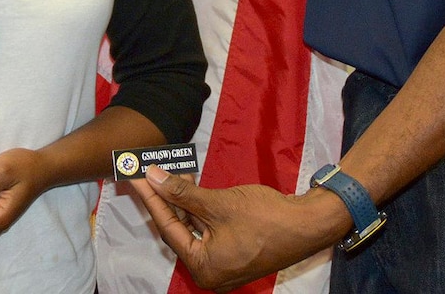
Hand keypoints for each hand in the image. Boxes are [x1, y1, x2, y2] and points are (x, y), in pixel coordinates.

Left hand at [128, 166, 339, 291]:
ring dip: (180, 200)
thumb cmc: (265, 218)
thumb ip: (181, 193)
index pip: (168, 228)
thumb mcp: (217, 204)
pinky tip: (188, 185)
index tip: (135, 177)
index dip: (150, 198)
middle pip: (178, 229)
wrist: (309, 224)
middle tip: (146, 172)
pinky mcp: (234, 252)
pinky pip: (207, 229)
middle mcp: (211, 272)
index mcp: (203, 268)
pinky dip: (197, 208)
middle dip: (163, 198)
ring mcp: (223, 264)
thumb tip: (152, 177)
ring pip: (193, 227)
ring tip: (166, 171)